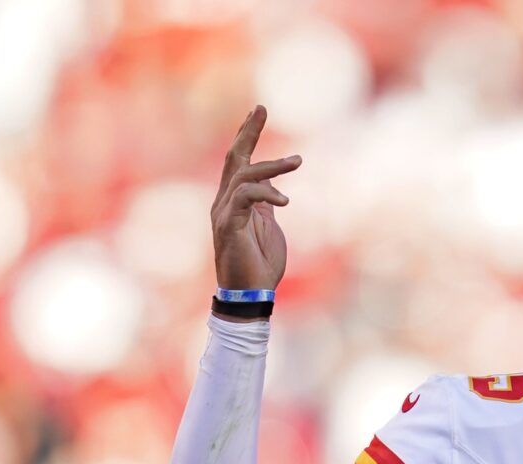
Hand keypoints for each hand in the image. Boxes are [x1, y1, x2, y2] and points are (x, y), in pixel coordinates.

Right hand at [211, 105, 300, 291]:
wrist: (250, 296)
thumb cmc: (260, 267)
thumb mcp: (268, 228)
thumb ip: (265, 205)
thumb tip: (272, 186)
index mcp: (234, 201)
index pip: (239, 162)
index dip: (246, 136)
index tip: (257, 112)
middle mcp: (224, 202)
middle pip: (234, 158)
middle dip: (247, 131)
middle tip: (261, 107)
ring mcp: (224, 213)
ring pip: (243, 175)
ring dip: (272, 165)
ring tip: (298, 161)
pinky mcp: (228, 226)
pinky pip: (245, 197)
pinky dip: (266, 193)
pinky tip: (285, 200)